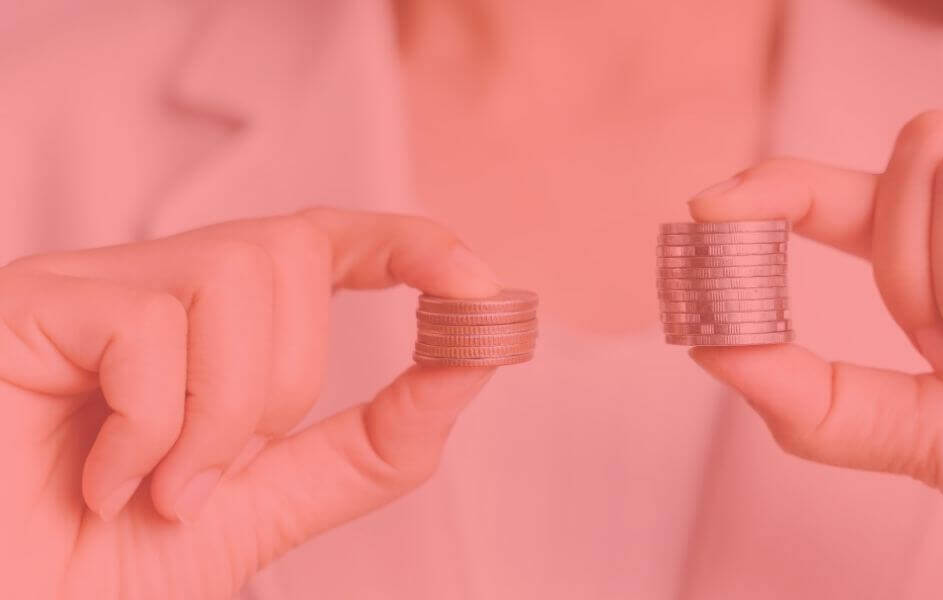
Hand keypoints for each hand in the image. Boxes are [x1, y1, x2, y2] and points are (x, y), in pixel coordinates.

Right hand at [0, 208, 502, 598]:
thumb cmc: (102, 569)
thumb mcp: (269, 506)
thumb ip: (368, 445)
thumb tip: (471, 363)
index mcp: (206, 329)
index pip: (320, 241)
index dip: (404, 244)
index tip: (476, 285)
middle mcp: (150, 288)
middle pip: (289, 253)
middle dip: (283, 385)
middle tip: (211, 478)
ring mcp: (87, 287)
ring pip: (235, 274)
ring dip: (224, 412)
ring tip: (161, 490)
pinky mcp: (30, 301)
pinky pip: (148, 324)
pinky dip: (151, 427)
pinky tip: (102, 482)